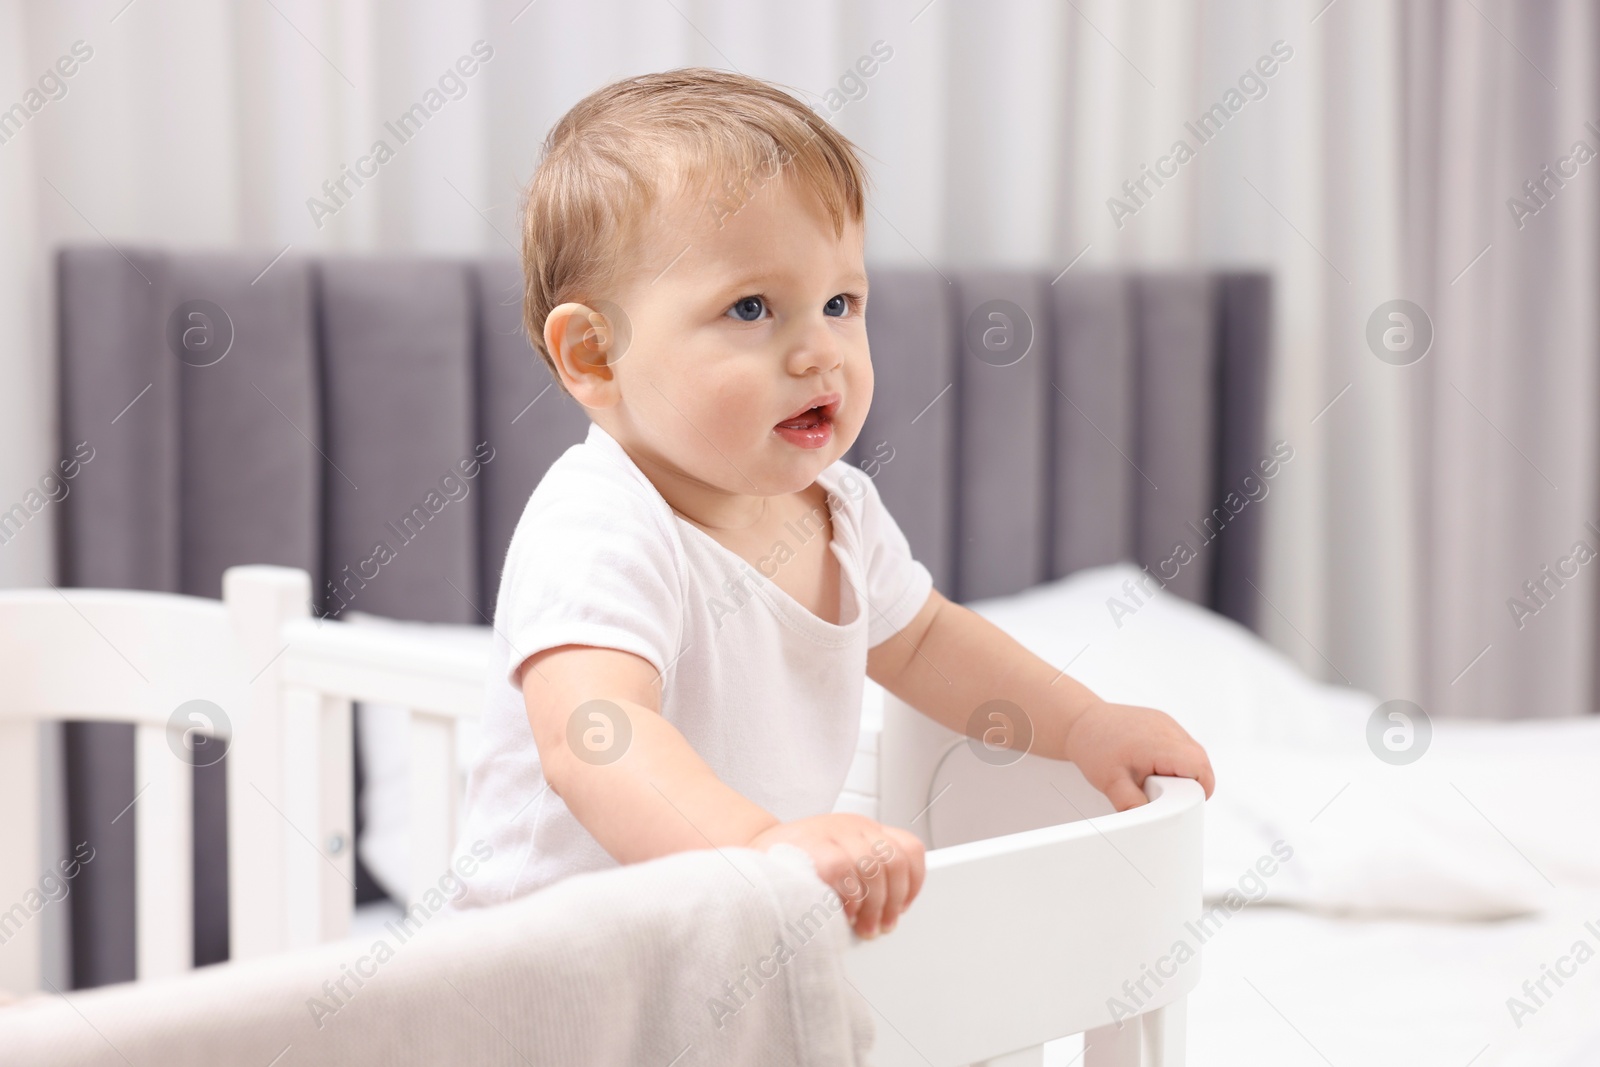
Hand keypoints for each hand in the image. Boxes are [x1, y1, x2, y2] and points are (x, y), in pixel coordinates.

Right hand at [748, 814, 925, 938]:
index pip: (908, 847)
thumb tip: (891, 911)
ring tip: (864, 927)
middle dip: (893, 902)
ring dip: (873, 907)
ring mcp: (832, 832)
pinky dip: (850, 898)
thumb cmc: (790, 865)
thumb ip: (861, 872)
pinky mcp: (814, 846)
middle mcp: (851, 825)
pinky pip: (846, 873)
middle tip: (882, 927)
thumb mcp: (833, 858)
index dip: (914, 882)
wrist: (747, 855)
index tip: (905, 906)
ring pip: (875, 869)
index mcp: (861, 828)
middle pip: (895, 862)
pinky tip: (842, 912)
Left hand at [1063, 700, 1214, 809]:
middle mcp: (1168, 729)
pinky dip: (1175, 759)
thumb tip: (1149, 825)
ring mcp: (1168, 723)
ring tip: (1156, 778)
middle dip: (1190, 783)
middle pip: (1200, 762)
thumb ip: (1133, 806)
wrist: (1081, 722)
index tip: (1186, 804)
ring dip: (1183, 771)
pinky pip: (1182, 744)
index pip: (1199, 768)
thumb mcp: (1110, 783)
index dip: (1198, 790)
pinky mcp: (1164, 722)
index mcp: (1159, 744)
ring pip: (1193, 753)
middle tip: (1166, 794)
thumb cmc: (1094, 746)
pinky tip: (1153, 765)